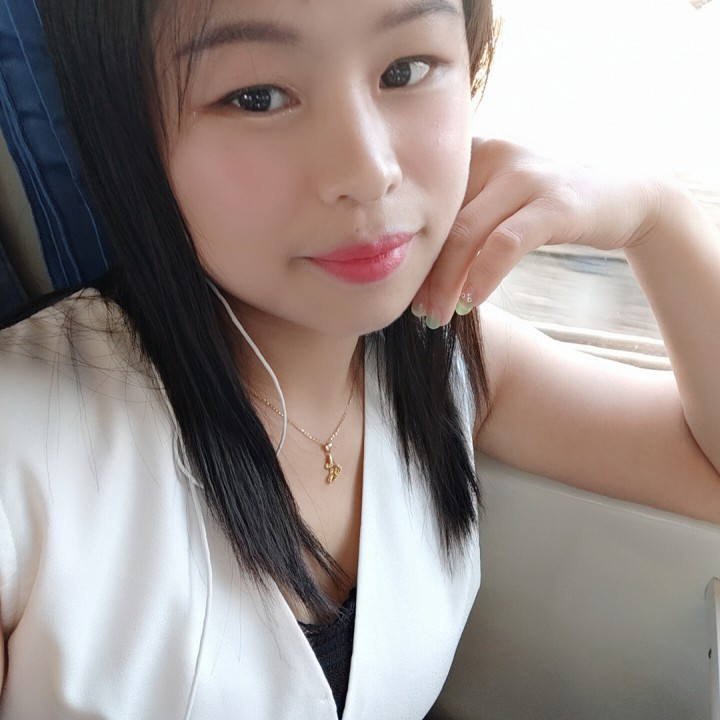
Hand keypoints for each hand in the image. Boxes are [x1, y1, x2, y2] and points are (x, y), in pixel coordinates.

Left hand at [411, 138, 661, 327]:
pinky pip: (506, 243)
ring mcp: (526, 175)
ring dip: (446, 282)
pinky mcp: (555, 203)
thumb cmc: (545, 207)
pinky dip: (484, 275)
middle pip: (440, 221)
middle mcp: (494, 153)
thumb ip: (461, 216)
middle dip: (422, 273)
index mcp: (472, 152)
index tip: (401, 289)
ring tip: (437, 315)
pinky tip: (472, 302)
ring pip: (466, 233)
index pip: (425, 206)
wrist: (623, 195)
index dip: (407, 249)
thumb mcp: (498, 202)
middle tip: (415, 311)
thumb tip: (411, 263)